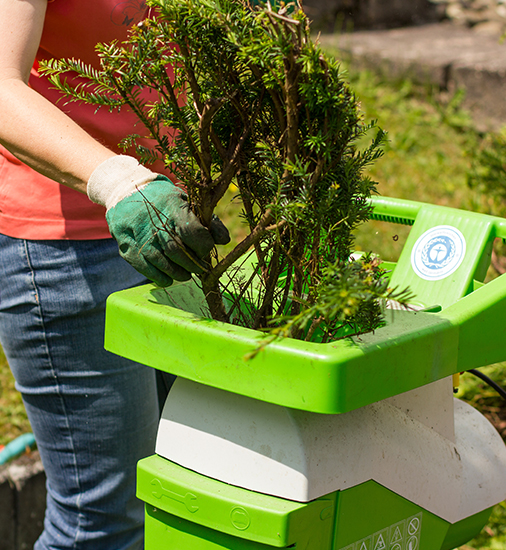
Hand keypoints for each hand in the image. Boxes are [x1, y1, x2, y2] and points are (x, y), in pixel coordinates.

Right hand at [88, 156, 229, 285]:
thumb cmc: (164, 200)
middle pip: (176, 249)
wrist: (126, 191)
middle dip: (192, 264)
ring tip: (185, 275)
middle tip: (199, 269)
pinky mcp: (125, 245)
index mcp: (171, 205)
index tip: (206, 251)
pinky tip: (168, 279)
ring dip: (177, 273)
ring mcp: (136, 233)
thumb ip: (207, 220)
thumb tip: (224, 240)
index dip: (203, 246)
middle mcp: (152, 219)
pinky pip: (144, 267)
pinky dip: (158, 277)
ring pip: (160, 260)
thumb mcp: (187, 202)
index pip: (191, 231)